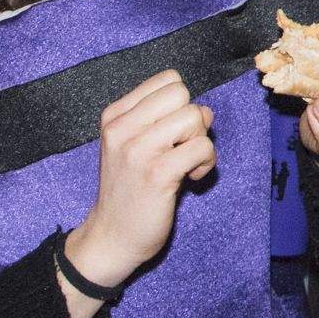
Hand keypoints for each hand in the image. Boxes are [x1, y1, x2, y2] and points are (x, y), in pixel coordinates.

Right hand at [66, 68, 216, 294]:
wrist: (112, 237)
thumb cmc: (130, 189)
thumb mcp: (138, 146)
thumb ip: (167, 121)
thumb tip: (205, 111)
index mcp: (115, 116)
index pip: (167, 80)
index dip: (180, 104)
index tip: (172, 132)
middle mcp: (121, 128)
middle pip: (181, 94)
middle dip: (191, 119)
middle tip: (181, 148)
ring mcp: (138, 150)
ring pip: (194, 116)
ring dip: (200, 141)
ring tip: (186, 164)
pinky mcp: (157, 173)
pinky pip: (202, 148)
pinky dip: (207, 163)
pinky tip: (191, 179)